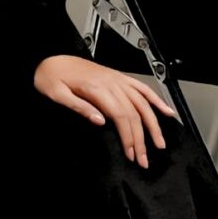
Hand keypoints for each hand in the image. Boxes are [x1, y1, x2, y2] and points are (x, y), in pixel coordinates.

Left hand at [33, 56, 179, 167]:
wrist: (51, 59)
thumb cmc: (52, 78)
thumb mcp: (58, 95)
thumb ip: (80, 107)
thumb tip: (100, 122)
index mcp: (97, 88)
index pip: (121, 116)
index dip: (128, 137)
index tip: (131, 154)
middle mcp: (112, 83)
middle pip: (134, 113)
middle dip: (141, 139)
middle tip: (144, 159)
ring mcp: (118, 80)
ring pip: (143, 103)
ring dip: (153, 124)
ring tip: (159, 142)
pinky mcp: (119, 78)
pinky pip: (142, 88)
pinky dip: (156, 99)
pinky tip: (166, 111)